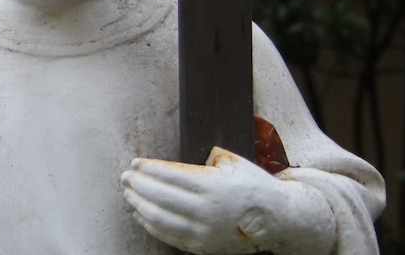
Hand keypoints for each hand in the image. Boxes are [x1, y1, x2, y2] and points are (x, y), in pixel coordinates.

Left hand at [122, 147, 297, 253]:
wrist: (279, 219)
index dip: (149, 169)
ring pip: (161, 219)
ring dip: (139, 204)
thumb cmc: (252, 185)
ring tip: (128, 193)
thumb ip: (203, 159)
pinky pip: (169, 236)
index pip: (171, 175)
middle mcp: (207, 211)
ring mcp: (204, 232)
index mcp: (214, 186)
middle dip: (138, 185)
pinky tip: (140, 212)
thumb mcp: (232, 163)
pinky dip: (150, 224)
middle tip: (125, 176)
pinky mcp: (202, 246)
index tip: (135, 163)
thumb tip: (169, 161)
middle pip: (161, 197)